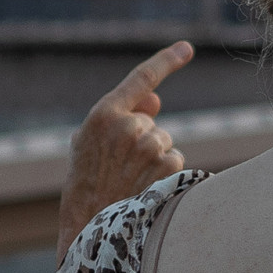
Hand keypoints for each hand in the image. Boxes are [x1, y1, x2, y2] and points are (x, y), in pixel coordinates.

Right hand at [60, 41, 192, 255]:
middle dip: (142, 140)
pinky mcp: (166, 164)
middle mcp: (127, 126)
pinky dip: (165, 173)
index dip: (166, 60)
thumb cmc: (86, 182)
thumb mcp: (90, 144)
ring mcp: (148, 145)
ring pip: (164, 141)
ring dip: (153, 158)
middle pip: (151, 122)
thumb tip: (157, 101)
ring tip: (130, 179)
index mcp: (104, 114)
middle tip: (120, 166)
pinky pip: (175, 159)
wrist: (88, 224)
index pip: (141, 79)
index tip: (186, 48)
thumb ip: (121, 117)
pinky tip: (144, 186)